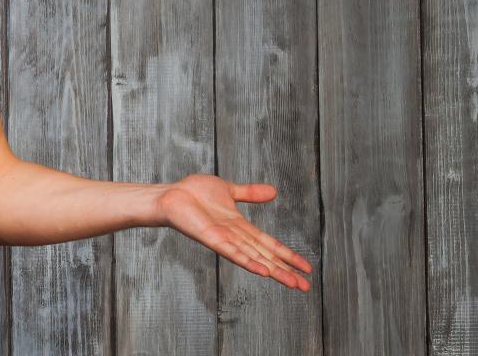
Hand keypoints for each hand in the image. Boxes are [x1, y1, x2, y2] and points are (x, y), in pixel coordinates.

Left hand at [159, 174, 312, 290]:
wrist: (171, 194)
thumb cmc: (194, 193)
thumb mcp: (229, 190)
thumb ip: (250, 193)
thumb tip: (274, 191)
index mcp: (241, 227)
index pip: (269, 244)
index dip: (287, 255)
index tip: (306, 268)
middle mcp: (235, 237)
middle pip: (266, 256)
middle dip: (286, 271)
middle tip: (305, 287)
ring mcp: (224, 239)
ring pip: (254, 258)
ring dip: (273, 271)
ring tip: (292, 283)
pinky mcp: (211, 238)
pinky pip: (232, 252)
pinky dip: (247, 261)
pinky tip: (262, 271)